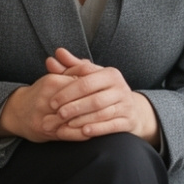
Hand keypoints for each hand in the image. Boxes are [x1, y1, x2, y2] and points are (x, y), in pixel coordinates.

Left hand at [45, 48, 160, 145]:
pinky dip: (98, 129)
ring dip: (83, 119)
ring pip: (103, 112)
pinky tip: (84, 131)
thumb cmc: (103, 90)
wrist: (131, 109)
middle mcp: (121, 87)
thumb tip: (57, 52)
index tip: (52, 101)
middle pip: (94, 98)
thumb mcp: (90, 77)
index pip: (86, 80)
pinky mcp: (129, 121)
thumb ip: (72, 66)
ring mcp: (126, 105)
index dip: (67, 91)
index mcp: (110, 74)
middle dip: (74, 107)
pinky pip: (113, 125)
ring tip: (67, 124)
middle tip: (58, 114)